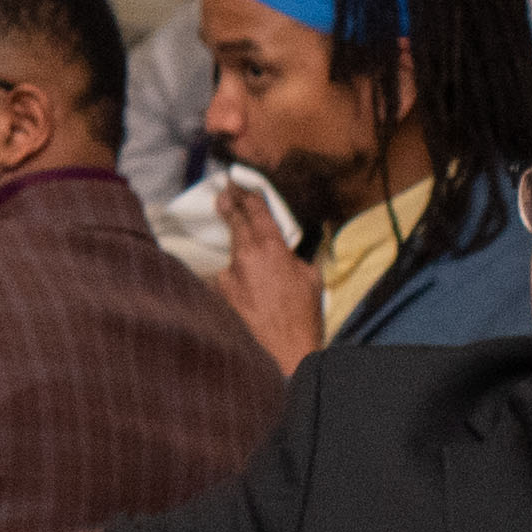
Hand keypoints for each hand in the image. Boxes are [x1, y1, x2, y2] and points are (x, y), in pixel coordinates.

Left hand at [200, 182, 324, 366]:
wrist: (283, 349)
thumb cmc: (303, 315)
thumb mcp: (312, 277)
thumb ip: (300, 254)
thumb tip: (297, 244)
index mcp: (271, 246)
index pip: (255, 209)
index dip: (247, 193)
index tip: (239, 182)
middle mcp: (246, 254)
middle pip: (234, 220)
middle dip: (229, 204)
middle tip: (224, 192)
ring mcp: (229, 273)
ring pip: (230, 248)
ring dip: (234, 241)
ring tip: (232, 235)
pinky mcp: (220, 291)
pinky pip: (223, 273)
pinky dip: (230, 271)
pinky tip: (239, 277)